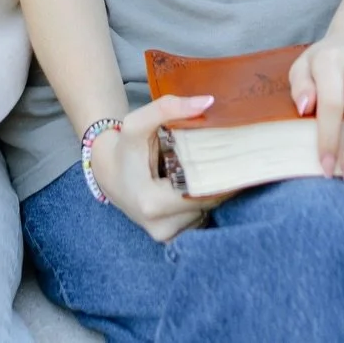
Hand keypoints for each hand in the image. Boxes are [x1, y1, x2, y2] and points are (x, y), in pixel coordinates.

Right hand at [87, 96, 230, 242]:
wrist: (109, 173)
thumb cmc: (125, 147)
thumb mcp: (138, 122)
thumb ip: (169, 108)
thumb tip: (208, 102)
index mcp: (151, 202)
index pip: (201, 192)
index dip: (220, 175)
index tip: (234, 156)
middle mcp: (160, 227)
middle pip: (207, 203)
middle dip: (219, 181)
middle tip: (229, 157)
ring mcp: (166, 236)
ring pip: (205, 212)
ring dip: (211, 191)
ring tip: (208, 169)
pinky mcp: (170, 239)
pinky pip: (198, 220)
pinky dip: (201, 202)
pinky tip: (196, 184)